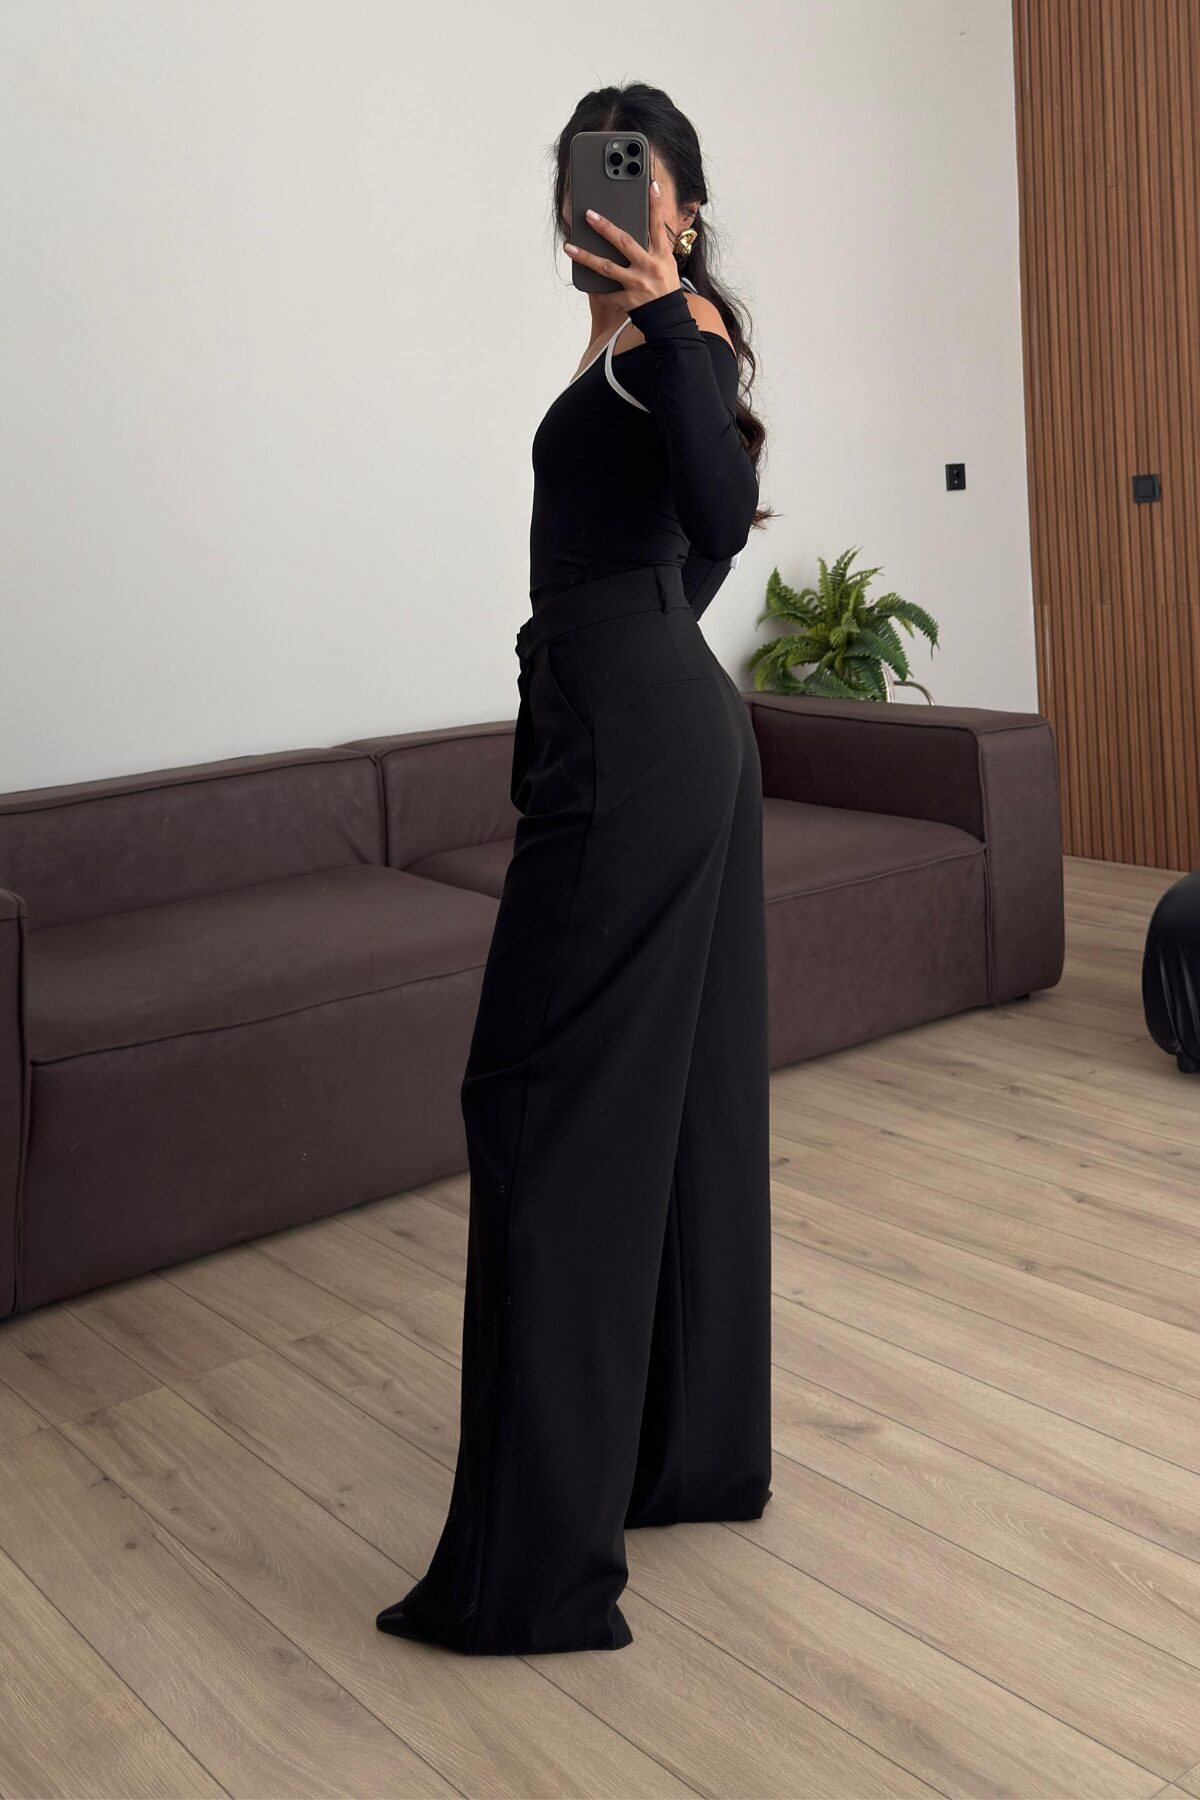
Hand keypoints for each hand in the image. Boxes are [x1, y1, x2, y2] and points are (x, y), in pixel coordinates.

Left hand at [564, 177, 681, 311]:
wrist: (669, 320)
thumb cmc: (666, 289)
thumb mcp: (667, 265)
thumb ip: (652, 248)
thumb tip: (635, 230)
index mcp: (662, 256)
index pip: (658, 226)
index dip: (656, 205)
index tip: (652, 185)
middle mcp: (649, 267)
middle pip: (624, 242)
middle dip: (605, 227)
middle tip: (589, 214)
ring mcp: (637, 283)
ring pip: (606, 266)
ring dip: (585, 256)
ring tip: (569, 246)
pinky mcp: (628, 299)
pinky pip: (607, 291)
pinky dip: (595, 287)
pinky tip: (580, 278)